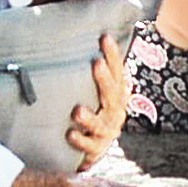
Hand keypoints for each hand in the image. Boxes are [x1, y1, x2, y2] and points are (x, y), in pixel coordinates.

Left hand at [68, 33, 129, 170]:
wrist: (92, 148)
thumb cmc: (93, 113)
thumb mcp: (97, 93)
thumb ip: (94, 74)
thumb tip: (84, 40)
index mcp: (116, 96)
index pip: (118, 73)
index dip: (113, 56)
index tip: (105, 38)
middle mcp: (115, 112)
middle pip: (113, 95)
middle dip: (105, 80)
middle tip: (96, 64)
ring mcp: (107, 132)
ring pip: (101, 124)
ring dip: (90, 118)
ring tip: (77, 111)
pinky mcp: (96, 148)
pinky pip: (89, 146)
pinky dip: (80, 140)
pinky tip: (70, 134)